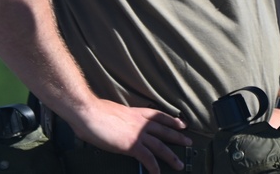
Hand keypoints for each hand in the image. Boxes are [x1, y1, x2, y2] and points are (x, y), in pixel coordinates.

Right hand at [68, 100, 189, 172]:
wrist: (89, 113)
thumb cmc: (95, 111)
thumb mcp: (114, 111)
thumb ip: (121, 118)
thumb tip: (118, 123)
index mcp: (137, 113)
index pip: (160, 116)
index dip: (172, 120)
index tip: (182, 124)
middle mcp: (141, 123)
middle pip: (165, 131)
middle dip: (178, 137)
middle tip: (189, 142)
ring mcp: (138, 134)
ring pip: (161, 146)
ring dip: (171, 156)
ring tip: (179, 165)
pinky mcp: (131, 145)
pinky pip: (147, 158)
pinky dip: (153, 166)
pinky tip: (157, 173)